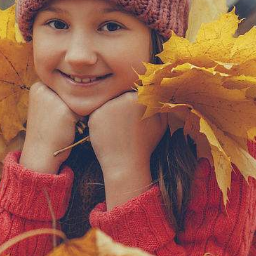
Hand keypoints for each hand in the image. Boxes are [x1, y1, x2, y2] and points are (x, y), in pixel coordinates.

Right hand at [19, 82, 82, 173]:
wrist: (40, 153)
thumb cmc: (47, 130)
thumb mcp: (45, 106)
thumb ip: (57, 93)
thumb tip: (82, 82)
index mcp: (37, 86)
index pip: (64, 86)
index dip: (64, 100)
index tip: (56, 114)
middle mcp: (44, 89)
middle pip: (71, 91)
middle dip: (72, 105)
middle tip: (60, 121)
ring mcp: (54, 98)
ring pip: (78, 100)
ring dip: (78, 112)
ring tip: (65, 124)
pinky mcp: (65, 110)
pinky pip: (83, 110)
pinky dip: (82, 121)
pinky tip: (71, 129)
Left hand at [87, 91, 167, 207]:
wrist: (125, 164)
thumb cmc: (145, 145)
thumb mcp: (161, 124)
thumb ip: (160, 104)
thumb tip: (157, 91)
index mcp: (140, 98)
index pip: (135, 95)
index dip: (135, 108)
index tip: (135, 121)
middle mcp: (123, 98)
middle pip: (121, 97)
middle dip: (123, 109)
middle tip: (126, 127)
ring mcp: (107, 106)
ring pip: (109, 105)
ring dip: (112, 114)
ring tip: (119, 132)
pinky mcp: (94, 115)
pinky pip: (98, 114)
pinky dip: (102, 123)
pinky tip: (110, 134)